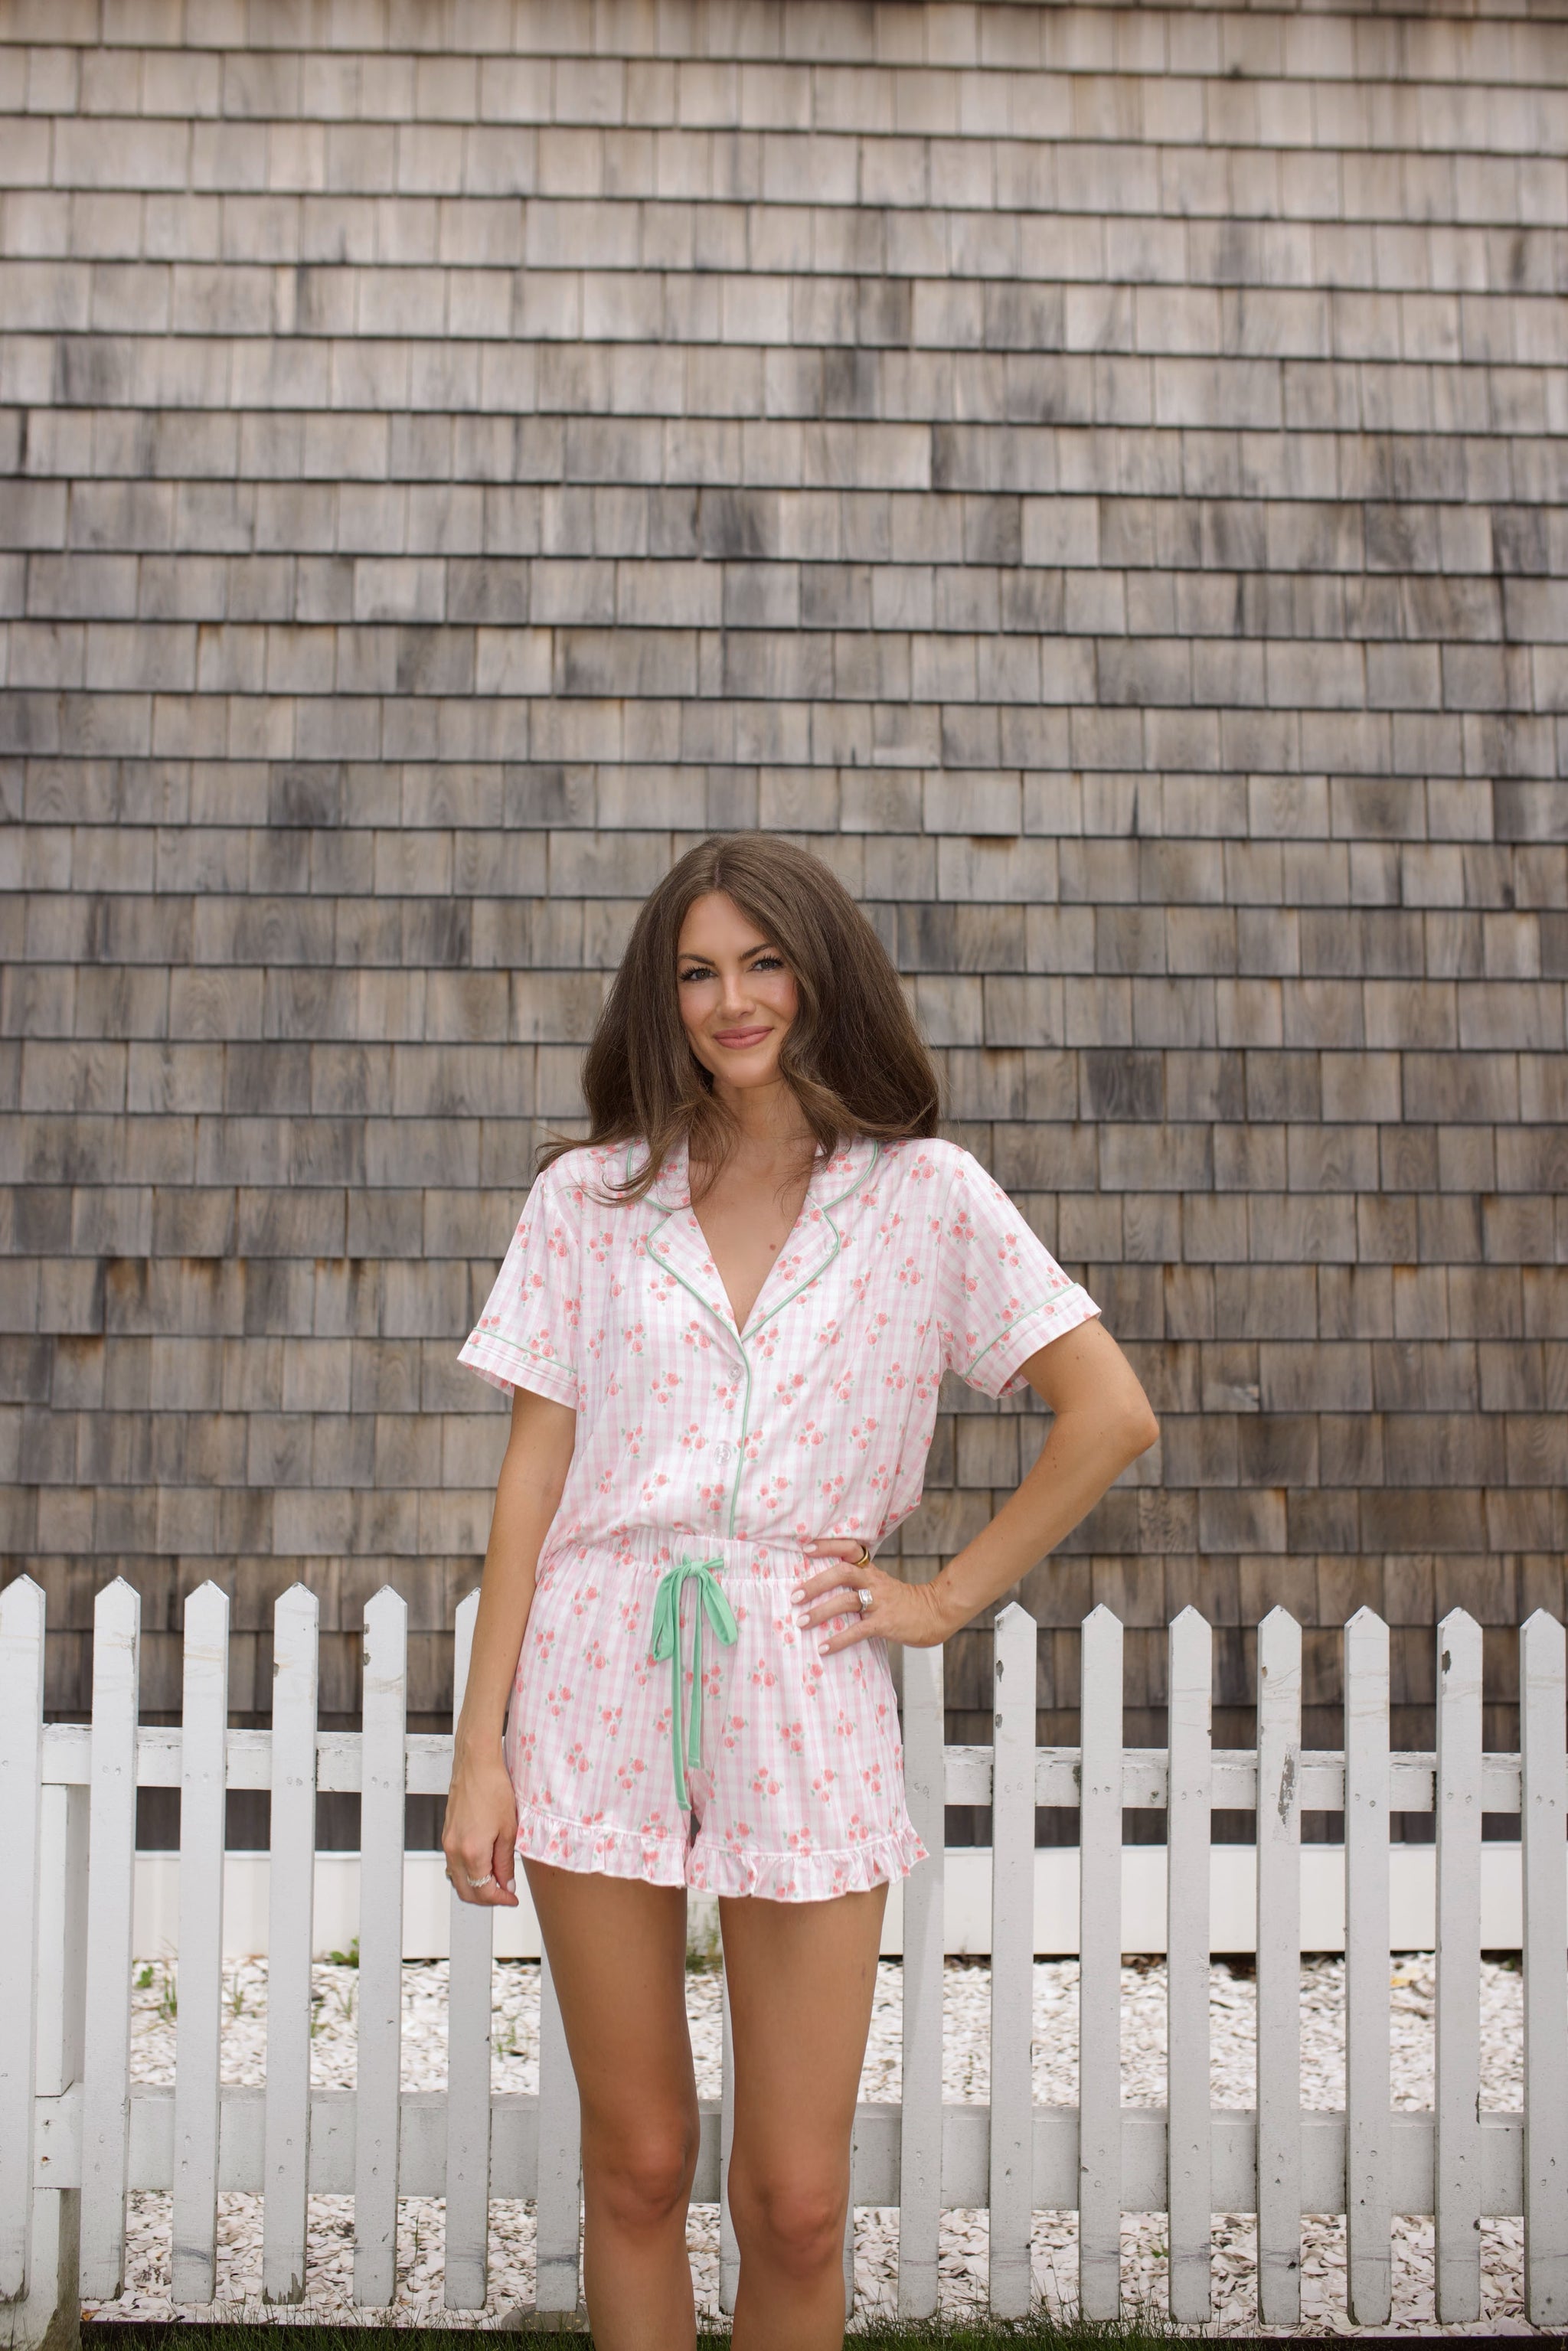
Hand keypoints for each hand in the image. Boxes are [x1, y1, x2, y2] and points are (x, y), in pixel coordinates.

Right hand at [441, 1744, 520, 1906]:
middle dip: (487, 1898)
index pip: (483, 1891)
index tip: (512, 1898)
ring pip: (458, 1879)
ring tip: (498, 1879)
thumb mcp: (508, 1829)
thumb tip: (506, 1885)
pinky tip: (485, 1864)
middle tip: (506, 1894)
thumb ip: (505, 1862)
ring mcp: (447, 1842)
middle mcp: (454, 1850)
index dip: (500, 1900)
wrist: (476, 1764)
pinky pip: (455, 1864)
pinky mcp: (447, 1834)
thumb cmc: (494, 1789)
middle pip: (466, 1891)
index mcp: (471, 1851)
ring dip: (477, 1885)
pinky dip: (469, 1872)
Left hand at [793, 1537, 950, 1656]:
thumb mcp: (882, 1586)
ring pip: (846, 1601)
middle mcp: (875, 1582)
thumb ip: (859, 1586)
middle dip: (815, 1584)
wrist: (936, 1614)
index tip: (806, 1548)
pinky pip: (858, 1630)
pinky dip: (839, 1639)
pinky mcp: (886, 1623)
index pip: (851, 1549)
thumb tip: (825, 1592)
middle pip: (842, 1573)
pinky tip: (824, 1648)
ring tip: (801, 1622)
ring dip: (820, 1612)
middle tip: (795, 1596)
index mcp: (872, 1571)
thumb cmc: (904, 1603)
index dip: (829, 1546)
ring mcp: (881, 1602)